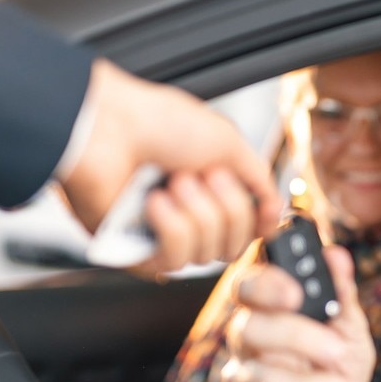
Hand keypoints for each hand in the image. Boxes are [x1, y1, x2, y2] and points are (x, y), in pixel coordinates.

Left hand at [59, 59, 282, 269]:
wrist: (105, 124)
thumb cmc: (156, 122)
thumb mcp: (229, 142)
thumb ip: (259, 181)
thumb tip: (275, 211)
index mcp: (210, 189)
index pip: (248, 229)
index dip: (258, 222)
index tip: (263, 210)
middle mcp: (187, 214)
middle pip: (234, 245)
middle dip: (226, 206)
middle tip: (202, 173)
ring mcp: (160, 234)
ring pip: (206, 255)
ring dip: (196, 212)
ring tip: (171, 181)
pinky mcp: (133, 251)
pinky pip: (173, 259)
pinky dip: (170, 226)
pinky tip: (154, 201)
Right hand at [222, 246, 374, 381]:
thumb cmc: (337, 361)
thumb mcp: (348, 326)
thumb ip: (340, 293)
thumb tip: (336, 255)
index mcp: (265, 307)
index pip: (247, 286)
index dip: (265, 286)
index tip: (296, 293)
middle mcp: (243, 338)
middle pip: (249, 330)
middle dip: (298, 338)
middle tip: (339, 350)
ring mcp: (239, 378)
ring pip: (267, 381)